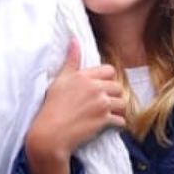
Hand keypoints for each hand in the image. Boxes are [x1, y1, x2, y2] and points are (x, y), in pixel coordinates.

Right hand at [24, 39, 125, 173]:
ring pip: (122, 103)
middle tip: (104, 103)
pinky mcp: (104, 120)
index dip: (107, 79)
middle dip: (113, 95)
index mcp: (84, 77)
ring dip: (117, 109)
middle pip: (118, 87)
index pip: (109, 70)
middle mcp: (95, 88)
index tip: (100, 88)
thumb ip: (71, 60)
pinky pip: (121, 120)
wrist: (50, 134)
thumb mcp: (60, 80)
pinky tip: (108, 125)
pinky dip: (117, 124)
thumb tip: (74, 40)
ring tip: (108, 114)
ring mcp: (101, 104)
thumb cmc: (51, 106)